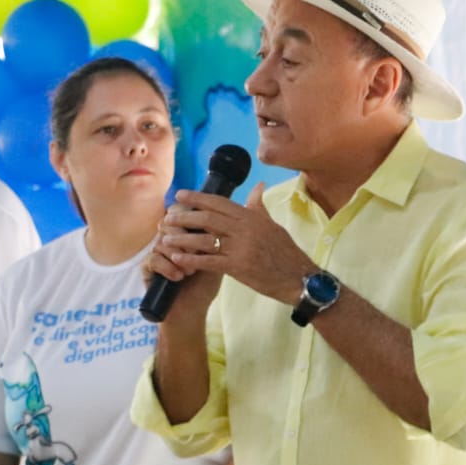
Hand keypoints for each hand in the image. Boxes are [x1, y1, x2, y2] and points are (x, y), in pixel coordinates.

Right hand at [142, 203, 224, 321]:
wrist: (192, 310)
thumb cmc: (205, 284)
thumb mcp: (216, 258)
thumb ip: (217, 237)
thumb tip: (222, 218)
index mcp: (185, 232)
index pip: (182, 211)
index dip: (191, 216)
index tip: (207, 232)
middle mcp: (169, 238)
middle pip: (169, 221)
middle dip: (185, 236)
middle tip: (197, 252)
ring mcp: (156, 252)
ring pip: (161, 240)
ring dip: (178, 256)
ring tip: (190, 272)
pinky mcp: (147, 267)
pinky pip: (153, 258)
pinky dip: (167, 267)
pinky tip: (178, 277)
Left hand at [155, 185, 312, 306]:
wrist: (299, 278)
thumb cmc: (287, 253)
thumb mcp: (274, 226)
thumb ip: (259, 207)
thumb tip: (258, 186)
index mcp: (253, 217)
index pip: (220, 202)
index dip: (198, 198)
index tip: (181, 195)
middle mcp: (246, 229)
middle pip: (208, 218)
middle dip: (184, 216)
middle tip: (168, 216)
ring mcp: (241, 248)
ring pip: (205, 239)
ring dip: (183, 238)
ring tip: (166, 237)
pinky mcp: (238, 267)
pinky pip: (209, 261)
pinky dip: (191, 259)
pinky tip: (177, 257)